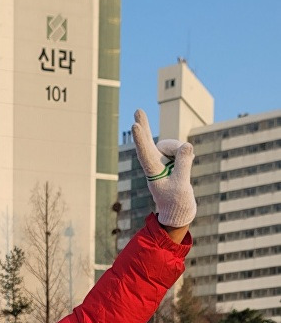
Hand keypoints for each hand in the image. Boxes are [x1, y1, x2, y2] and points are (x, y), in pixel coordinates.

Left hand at [132, 109, 195, 229]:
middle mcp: (154, 164)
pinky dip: (185, 153)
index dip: (141, 139)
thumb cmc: (176, 203)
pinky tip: (187, 162)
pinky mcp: (170, 159)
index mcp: (153, 173)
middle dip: (144, 126)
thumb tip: (187, 145)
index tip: (135, 125)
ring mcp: (162, 161)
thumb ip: (184, 165)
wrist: (178, 212)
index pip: (145, 154)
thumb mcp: (182, 186)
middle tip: (138, 110)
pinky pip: (180, 148)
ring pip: (172, 144)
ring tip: (184, 169)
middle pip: (148, 142)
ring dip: (180, 151)